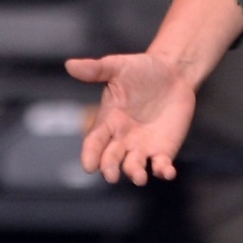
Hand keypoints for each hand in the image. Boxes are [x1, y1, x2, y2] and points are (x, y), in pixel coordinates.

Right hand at [64, 52, 196, 184]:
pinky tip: (167, 172)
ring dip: (135, 173)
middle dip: (109, 168)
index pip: (94, 142)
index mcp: (108, 121)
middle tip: (111, 175)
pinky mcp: (163, 150)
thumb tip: (70, 64)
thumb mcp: (118, 66)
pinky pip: (161, 165)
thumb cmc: (142, 69)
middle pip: (111, 159)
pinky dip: (163, 171)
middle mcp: (122, 139)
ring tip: (139, 177)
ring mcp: (142, 147)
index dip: (90, 155)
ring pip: (134, 166)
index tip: (88, 166)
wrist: (173, 73)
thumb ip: (96, 69)